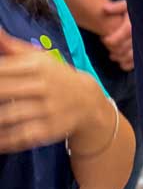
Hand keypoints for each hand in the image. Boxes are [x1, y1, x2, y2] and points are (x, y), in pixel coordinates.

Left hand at [0, 30, 101, 152]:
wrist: (89, 101)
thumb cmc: (56, 77)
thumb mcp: (40, 59)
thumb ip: (13, 47)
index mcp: (39, 65)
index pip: (4, 69)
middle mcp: (44, 85)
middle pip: (3, 91)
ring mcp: (48, 109)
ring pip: (9, 116)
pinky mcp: (49, 129)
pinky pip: (20, 136)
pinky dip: (5, 140)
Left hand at [100, 8, 133, 71]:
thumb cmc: (140, 9)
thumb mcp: (129, 5)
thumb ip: (117, 7)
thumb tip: (105, 9)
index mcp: (131, 27)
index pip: (113, 41)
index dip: (106, 41)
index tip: (104, 38)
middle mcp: (138, 38)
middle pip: (120, 50)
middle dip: (112, 49)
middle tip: (109, 44)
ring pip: (128, 58)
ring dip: (119, 57)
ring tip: (113, 54)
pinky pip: (135, 63)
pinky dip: (127, 64)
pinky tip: (122, 61)